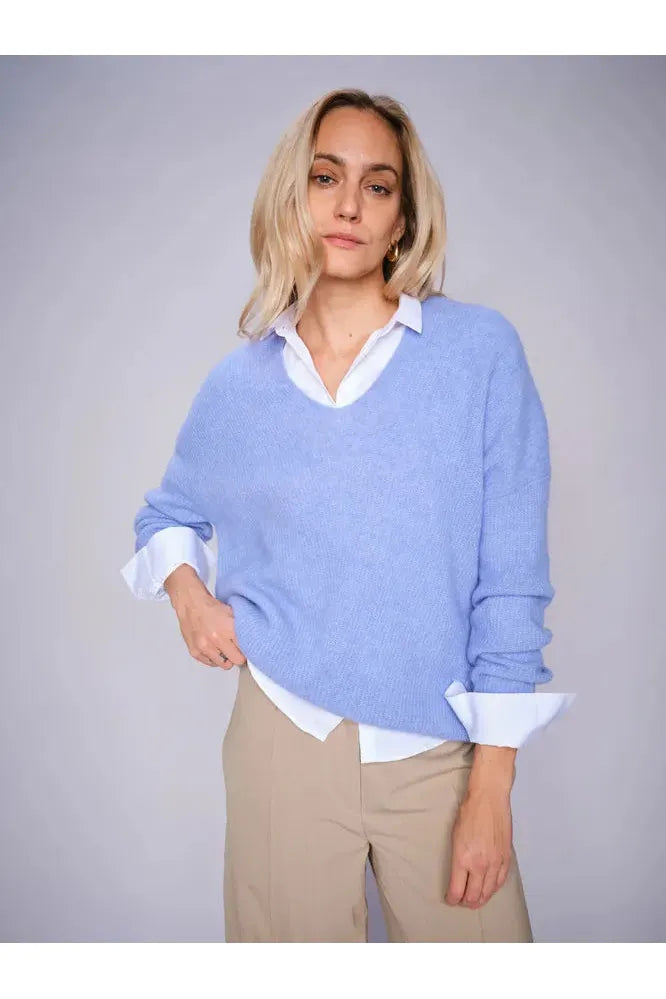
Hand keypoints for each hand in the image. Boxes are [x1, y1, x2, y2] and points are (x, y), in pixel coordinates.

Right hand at [166, 569, 247, 669]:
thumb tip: (253, 640)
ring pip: (225, 665)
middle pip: (237, 660)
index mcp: (228, 628)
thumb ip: (242, 627)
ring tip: (224, 648)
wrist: (190, 604)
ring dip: (226, 658)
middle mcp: (216, 639)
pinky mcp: (195, 652)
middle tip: (238, 650)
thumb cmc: (210, 607)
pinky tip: (214, 648)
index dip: (248, 650)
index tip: (249, 648)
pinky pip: (211, 663)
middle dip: (239, 656)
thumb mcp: (232, 613)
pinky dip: (214, 658)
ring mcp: (204, 647)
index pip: (246, 649)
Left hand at [445, 785, 512, 908]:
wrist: (489, 799)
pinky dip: (494, 889)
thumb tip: (458, 874)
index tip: (450, 899)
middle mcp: (480, 865)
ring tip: (474, 900)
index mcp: (463, 859)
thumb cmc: (469, 812)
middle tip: (461, 902)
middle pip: (473, 896)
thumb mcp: (455, 836)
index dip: (452, 899)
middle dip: (465, 902)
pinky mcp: (505, 858)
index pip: (457, 891)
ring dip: (480, 899)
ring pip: (488, 892)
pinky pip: (500, 881)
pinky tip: (489, 890)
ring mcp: (495, 863)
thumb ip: (457, 859)